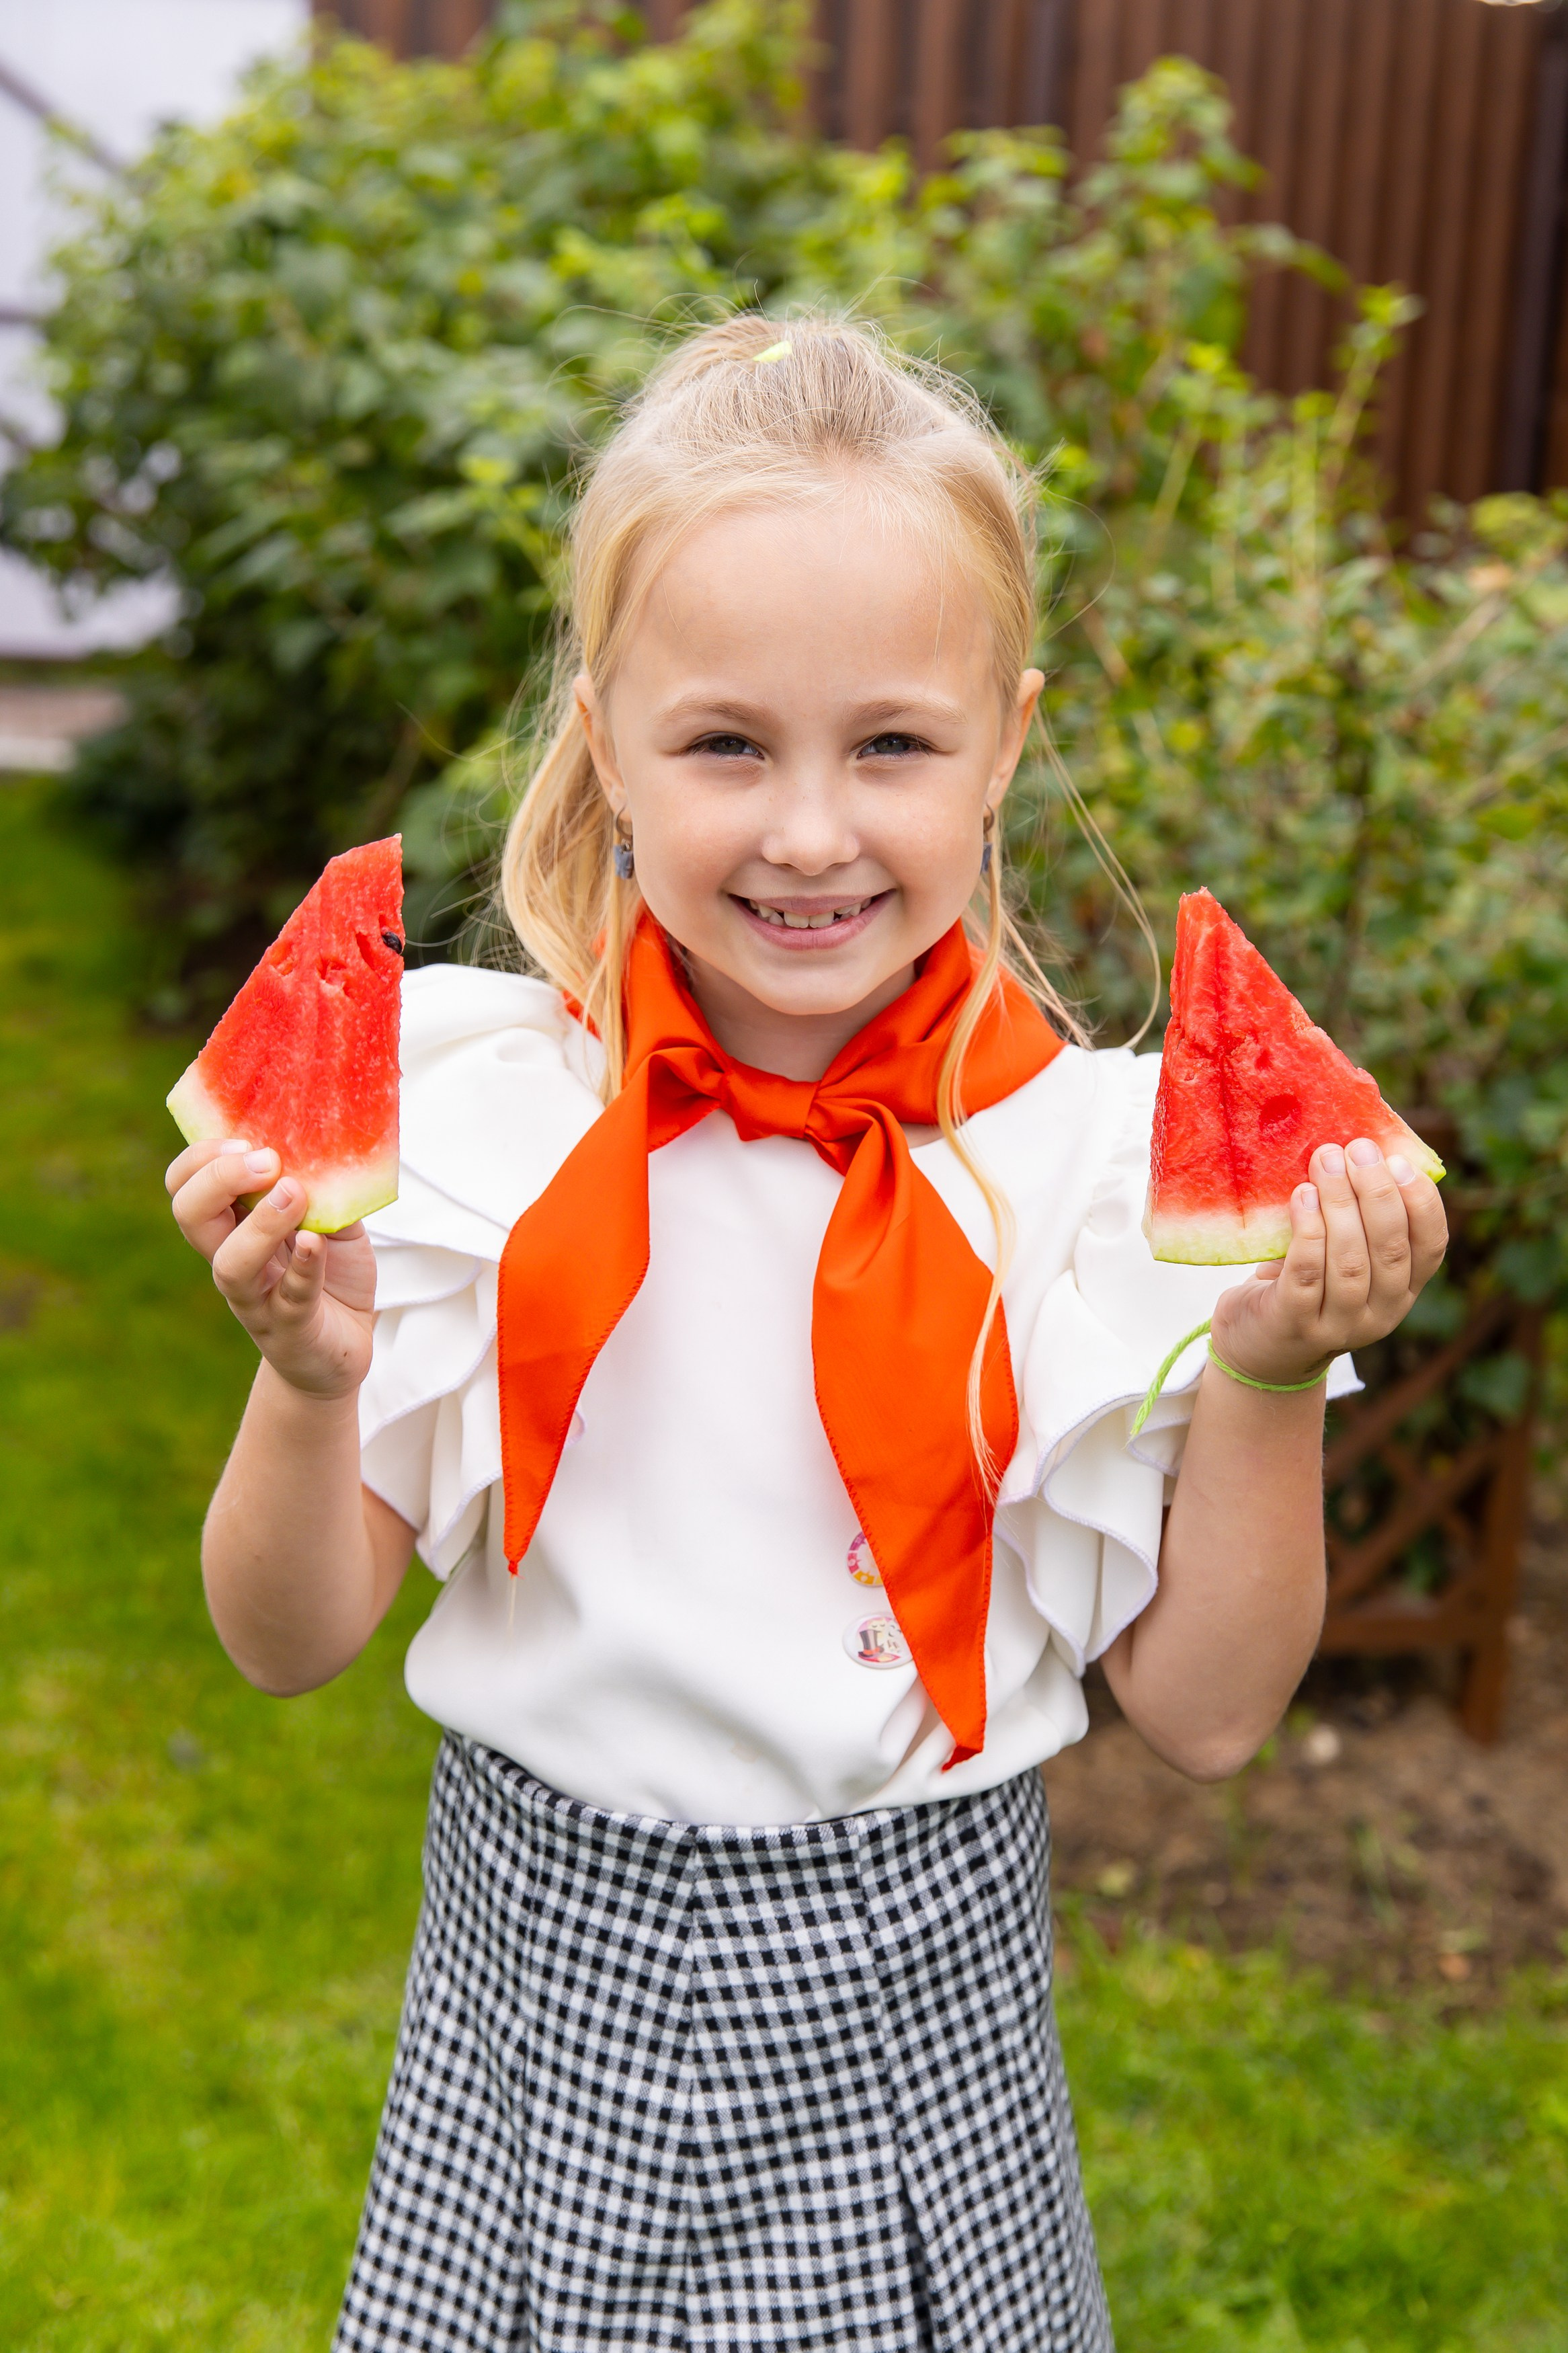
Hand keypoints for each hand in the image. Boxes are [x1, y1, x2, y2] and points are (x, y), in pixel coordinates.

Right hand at [166, 1138, 375, 1399]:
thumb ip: (323, 1187)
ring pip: (230, 1264)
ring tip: (292, 1193)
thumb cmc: (331, 1276)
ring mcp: (257, 1298)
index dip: (201, 1158)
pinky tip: (316, 1242)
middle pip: (190, 1216)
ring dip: (259, 1224)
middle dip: (218, 1179)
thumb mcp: (331, 1220)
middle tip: (266, 1160)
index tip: (244, 1138)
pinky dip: (304, 1267)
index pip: (186, 1186)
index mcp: (232, 1226)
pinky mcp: (292, 1327)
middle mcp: (232, 1260)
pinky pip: (291, 1296)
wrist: (344, 1347)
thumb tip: (325, 1144)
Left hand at [1210, 1139, 1447, 1386]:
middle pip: (1390, 1249)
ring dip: (1339, 1204)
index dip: (1420, 1202)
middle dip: (1376, 1193)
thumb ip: (1358, 1216)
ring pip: (1350, 1261)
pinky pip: (1306, 1274)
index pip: (1431, 1246)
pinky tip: (1302, 1196)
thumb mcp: (1342, 1256)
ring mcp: (1339, 1325)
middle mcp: (1381, 1312)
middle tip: (1357, 1149)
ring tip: (1326, 1162)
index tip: (1398, 1160)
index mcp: (1403, 1290)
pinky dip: (1307, 1231)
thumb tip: (1357, 1146)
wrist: (1258, 1350)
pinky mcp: (1295, 1325)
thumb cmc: (1304, 1284)